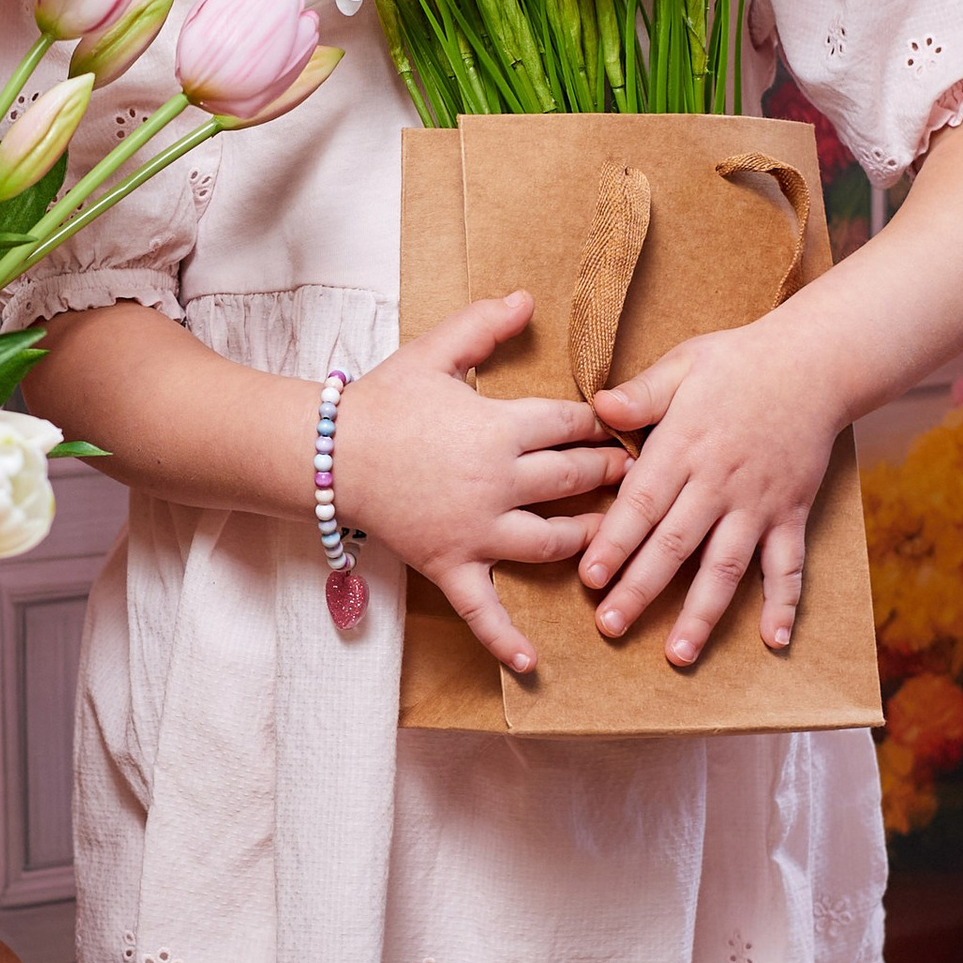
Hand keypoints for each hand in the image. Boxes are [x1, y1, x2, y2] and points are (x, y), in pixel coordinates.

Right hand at [334, 294, 629, 671]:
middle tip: (635, 474)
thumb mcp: (434, 352)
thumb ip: (484, 324)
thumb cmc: (381, 401)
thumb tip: (528, 296)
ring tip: (614, 539)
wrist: (327, 453)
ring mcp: (477, 530)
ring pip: (553, 541)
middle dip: (611, 474)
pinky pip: (482, 611)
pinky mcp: (450, 565)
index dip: (603, 423)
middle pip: (574, 480)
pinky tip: (533, 666)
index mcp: (500, 428)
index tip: (625, 425)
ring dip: (589, 541)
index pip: (573, 425)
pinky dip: (506, 641)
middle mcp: (498, 483)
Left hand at [582, 316, 846, 665]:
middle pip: (675, 546)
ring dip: (702, 613)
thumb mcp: (683, 364)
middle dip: (640, 589)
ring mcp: (758, 504)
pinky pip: (788, 565)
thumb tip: (597, 407)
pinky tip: (773, 641)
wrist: (815, 363)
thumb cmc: (738, 363)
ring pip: (726, 567)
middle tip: (611, 627)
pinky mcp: (791, 514)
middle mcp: (719, 483)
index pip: (642, 504)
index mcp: (683, 447)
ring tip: (678, 653)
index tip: (589, 580)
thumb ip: (641, 393)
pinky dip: (784, 603)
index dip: (614, 543)